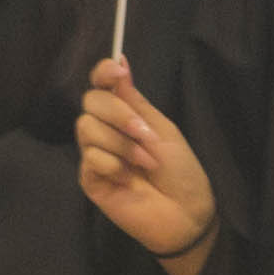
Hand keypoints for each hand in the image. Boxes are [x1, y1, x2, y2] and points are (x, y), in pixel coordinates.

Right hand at [76, 57, 216, 274]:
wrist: (186, 213)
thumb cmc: (181, 171)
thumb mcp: (162, 128)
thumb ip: (135, 100)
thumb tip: (120, 61)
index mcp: (125, 115)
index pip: (101, 85)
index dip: (104, 72)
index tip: (117, 70)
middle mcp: (106, 130)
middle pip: (90, 102)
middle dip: (118, 113)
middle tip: (144, 133)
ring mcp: (95, 155)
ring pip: (87, 128)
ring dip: (121, 143)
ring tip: (146, 162)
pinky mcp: (90, 179)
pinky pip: (90, 158)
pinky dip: (112, 164)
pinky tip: (127, 178)